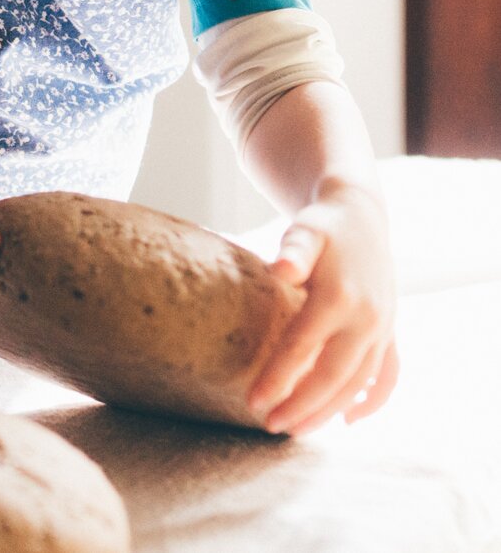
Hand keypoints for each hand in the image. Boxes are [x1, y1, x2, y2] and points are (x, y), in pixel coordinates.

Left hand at [248, 181, 398, 435]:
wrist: (361, 215)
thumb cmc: (323, 226)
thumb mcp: (305, 230)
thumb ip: (294, 249)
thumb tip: (280, 269)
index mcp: (340, 297)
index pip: (303, 347)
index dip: (278, 378)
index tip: (253, 402)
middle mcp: (367, 318)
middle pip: (333, 376)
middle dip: (302, 406)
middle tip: (270, 425)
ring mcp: (383, 328)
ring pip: (359, 383)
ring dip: (329, 410)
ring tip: (297, 429)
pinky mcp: (391, 331)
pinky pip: (388, 375)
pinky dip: (373, 401)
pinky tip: (348, 419)